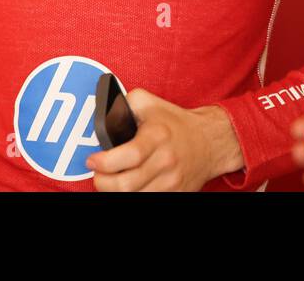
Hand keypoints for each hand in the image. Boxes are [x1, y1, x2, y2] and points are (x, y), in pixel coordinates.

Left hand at [85, 89, 243, 191]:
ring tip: (111, 181)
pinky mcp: (175, 194)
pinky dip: (133, 196)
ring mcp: (172, 182)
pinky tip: (128, 187)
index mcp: (158, 136)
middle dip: (103, 183)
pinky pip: (146, 201)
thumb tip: (102, 113)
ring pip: (134, 197)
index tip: (92, 161)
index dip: (105, 162)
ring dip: (116, 192)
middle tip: (98, 175)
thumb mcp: (150, 103)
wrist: (210, 141)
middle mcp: (166, 161)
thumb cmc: (175, 122)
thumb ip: (124, 103)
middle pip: (127, 185)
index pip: (129, 156)